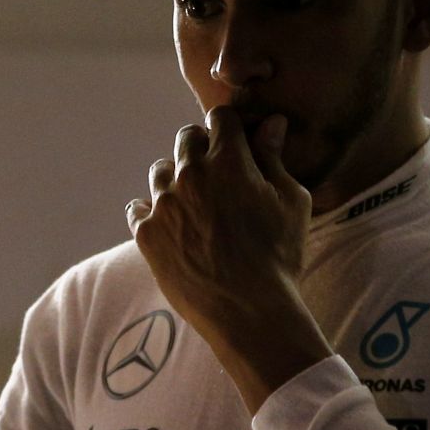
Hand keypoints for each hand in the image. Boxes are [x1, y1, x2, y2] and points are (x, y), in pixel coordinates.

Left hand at [127, 107, 311, 338]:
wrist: (248, 311)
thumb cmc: (278, 255)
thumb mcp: (291, 202)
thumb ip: (274, 158)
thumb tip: (271, 122)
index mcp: (229, 161)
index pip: (220, 118)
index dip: (230, 127)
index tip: (234, 143)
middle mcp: (190, 174)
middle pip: (186, 138)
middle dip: (201, 147)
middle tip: (215, 173)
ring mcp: (164, 203)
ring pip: (160, 170)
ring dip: (175, 179)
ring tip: (192, 203)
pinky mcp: (146, 232)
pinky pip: (138, 207)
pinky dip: (151, 212)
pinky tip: (168, 224)